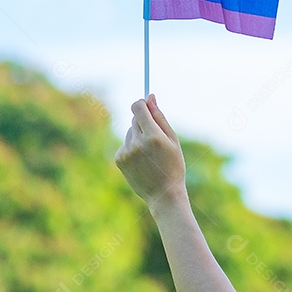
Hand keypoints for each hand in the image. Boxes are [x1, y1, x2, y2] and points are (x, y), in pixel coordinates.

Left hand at [115, 94, 186, 209]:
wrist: (163, 194)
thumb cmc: (173, 165)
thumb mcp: (172, 140)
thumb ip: (160, 117)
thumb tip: (150, 97)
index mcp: (153, 136)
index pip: (138, 107)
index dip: (142, 105)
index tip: (146, 107)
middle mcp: (137, 142)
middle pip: (134, 119)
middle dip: (143, 123)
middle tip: (154, 139)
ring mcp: (126, 151)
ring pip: (130, 133)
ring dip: (138, 137)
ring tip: (149, 155)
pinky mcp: (119, 159)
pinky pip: (125, 145)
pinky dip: (132, 149)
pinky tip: (141, 162)